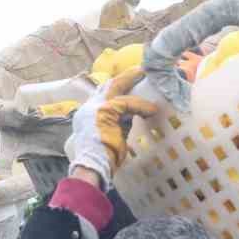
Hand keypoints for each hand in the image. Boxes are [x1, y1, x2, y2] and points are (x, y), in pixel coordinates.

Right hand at [65, 67, 160, 187]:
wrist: (92, 167)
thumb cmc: (102, 159)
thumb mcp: (110, 136)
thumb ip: (118, 124)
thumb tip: (132, 117)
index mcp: (87, 115)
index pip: (101, 95)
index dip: (116, 88)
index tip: (130, 84)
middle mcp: (88, 108)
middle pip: (108, 85)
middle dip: (125, 77)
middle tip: (140, 70)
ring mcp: (95, 108)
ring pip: (117, 87)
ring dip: (133, 80)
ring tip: (146, 75)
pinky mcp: (105, 111)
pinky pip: (127, 103)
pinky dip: (141, 106)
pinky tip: (151, 110)